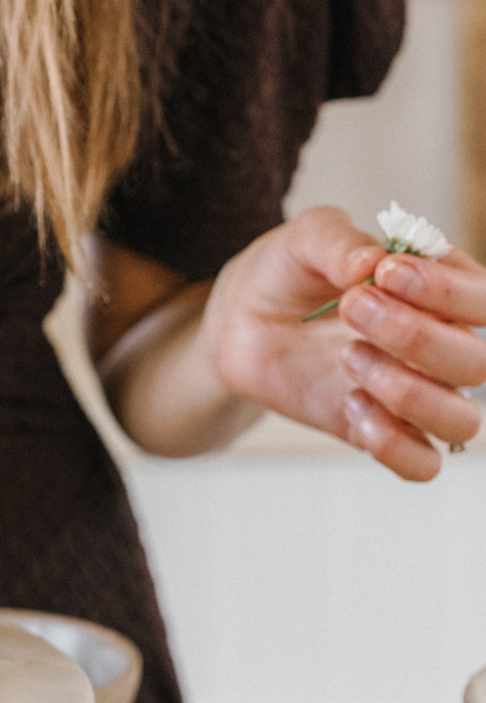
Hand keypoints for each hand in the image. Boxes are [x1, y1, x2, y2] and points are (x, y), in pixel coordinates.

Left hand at [205, 205, 485, 480]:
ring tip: (349, 357)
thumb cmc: (289, 273)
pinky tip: (351, 405)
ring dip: (408, 393)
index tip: (386, 273)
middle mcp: (442, 346)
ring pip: (460, 420)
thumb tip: (371, 262)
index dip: (445, 291)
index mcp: (442, 291)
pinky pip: (421, 464)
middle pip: (478, 363)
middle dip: (415, 337)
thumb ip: (339, 240)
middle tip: (352, 306)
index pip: (483, 300)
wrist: (242, 320)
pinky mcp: (380, 432)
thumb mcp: (304, 238)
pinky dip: (392, 443)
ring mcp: (414, 395)